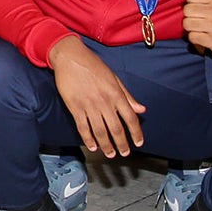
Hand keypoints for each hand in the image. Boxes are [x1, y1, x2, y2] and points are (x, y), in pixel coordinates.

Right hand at [47, 36, 143, 156]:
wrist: (70, 56)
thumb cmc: (92, 65)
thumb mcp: (114, 77)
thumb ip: (127, 95)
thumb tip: (141, 109)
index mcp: (116, 94)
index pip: (131, 118)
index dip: (136, 133)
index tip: (139, 143)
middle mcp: (104, 101)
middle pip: (116, 129)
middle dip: (122, 144)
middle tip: (124, 153)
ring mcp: (88, 105)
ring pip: (100, 131)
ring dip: (106, 145)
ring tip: (110, 154)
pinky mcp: (74, 106)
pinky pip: (83, 127)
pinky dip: (88, 139)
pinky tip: (93, 146)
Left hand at [181, 0, 211, 62]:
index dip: (191, 2)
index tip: (198, 6)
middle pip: (187, 10)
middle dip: (190, 16)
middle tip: (200, 19)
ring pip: (187, 24)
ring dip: (192, 28)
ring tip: (202, 28)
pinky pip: (192, 37)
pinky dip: (196, 38)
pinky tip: (204, 36)